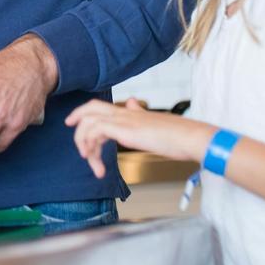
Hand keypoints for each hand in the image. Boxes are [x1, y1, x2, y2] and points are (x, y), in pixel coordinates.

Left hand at [65, 98, 213, 177]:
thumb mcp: (155, 123)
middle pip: (91, 108)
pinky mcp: (125, 129)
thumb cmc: (178, 135)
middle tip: (72, 135)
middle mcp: (125, 112)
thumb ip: (140, 114)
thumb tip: (133, 103)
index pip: (101, 106)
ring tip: (91, 162)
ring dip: (84, 143)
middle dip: (77, 119)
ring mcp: (124, 119)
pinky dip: (90, 145)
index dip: (85, 113)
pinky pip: (96, 130)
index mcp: (132, 111)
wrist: (191, 137)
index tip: (75, 124)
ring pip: (89, 122)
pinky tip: (96, 162)